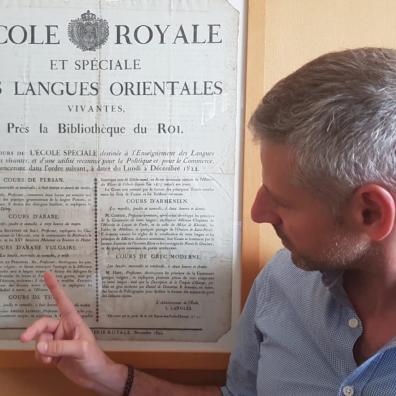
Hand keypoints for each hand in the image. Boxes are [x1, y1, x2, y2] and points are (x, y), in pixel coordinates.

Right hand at [20, 272, 125, 393]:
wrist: (96, 377)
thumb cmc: (95, 358)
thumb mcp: (81, 349)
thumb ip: (60, 346)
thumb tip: (40, 345)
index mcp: (73, 321)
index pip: (62, 301)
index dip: (55, 288)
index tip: (47, 274)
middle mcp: (64, 328)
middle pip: (43, 324)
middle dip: (33, 331)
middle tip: (24, 338)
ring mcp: (58, 341)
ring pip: (40, 340)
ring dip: (41, 349)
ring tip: (49, 358)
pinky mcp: (54, 353)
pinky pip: (41, 352)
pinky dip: (41, 357)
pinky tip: (50, 362)